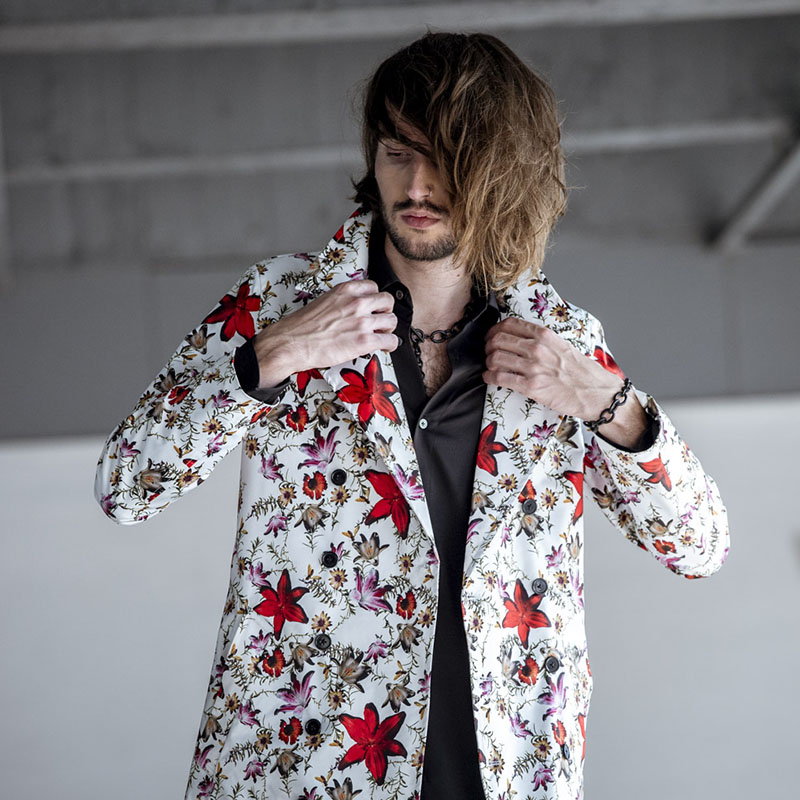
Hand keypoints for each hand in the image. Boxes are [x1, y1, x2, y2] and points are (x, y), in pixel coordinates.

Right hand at [252, 279, 398, 387]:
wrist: (290, 343)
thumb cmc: (301, 328)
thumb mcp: (322, 302)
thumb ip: (341, 302)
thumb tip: (350, 310)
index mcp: (345, 291)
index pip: (373, 287)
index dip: (375, 300)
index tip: (374, 307)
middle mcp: (356, 303)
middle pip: (387, 301)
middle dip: (385, 312)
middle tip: (380, 321)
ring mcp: (362, 321)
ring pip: (392, 321)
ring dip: (388, 329)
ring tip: (380, 336)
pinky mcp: (364, 341)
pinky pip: (390, 341)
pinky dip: (390, 345)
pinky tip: (384, 347)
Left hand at [482, 318, 648, 445]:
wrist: (596, 393)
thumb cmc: (582, 371)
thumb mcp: (562, 345)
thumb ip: (541, 340)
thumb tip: (520, 338)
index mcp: (545, 335)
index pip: (509, 324)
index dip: (494, 330)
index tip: (491, 336)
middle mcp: (537, 348)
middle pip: (498, 340)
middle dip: (488, 346)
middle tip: (488, 352)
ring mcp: (533, 367)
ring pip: (495, 358)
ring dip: (488, 362)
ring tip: (490, 366)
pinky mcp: (531, 387)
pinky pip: (500, 378)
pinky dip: (489, 377)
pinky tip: (489, 377)